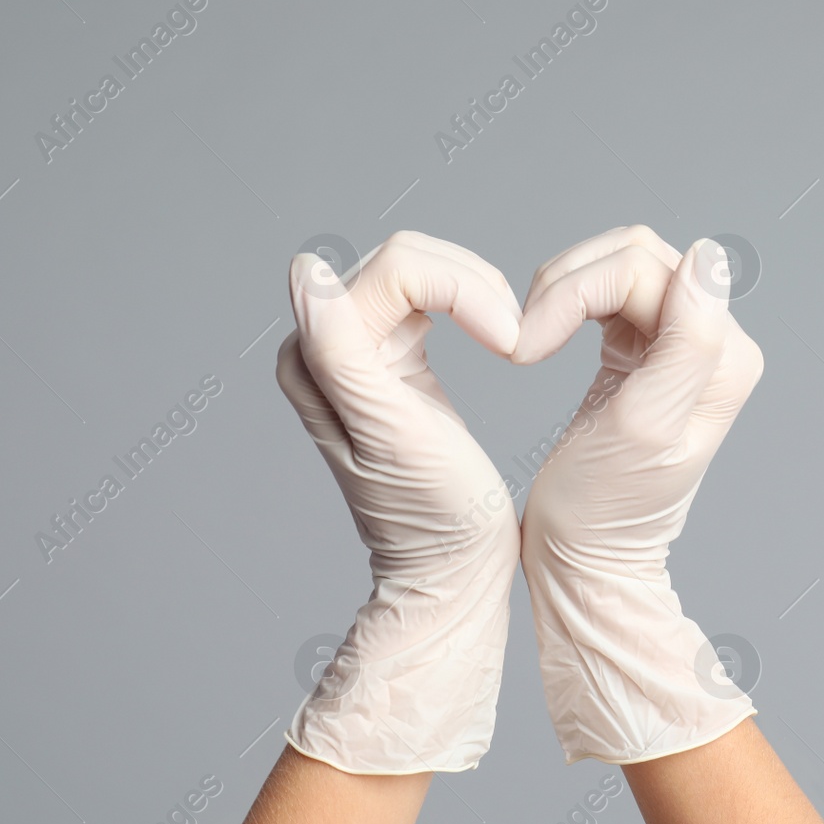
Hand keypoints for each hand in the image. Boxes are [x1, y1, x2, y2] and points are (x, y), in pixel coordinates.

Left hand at [276, 231, 521, 773]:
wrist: (452, 565)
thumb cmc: (431, 513)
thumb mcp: (388, 431)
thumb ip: (338, 350)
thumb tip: (308, 268)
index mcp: (315, 356)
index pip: (394, 267)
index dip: (462, 286)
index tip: (509, 338)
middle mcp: (325, 343)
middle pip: (405, 258)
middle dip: (471, 283)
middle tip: (515, 335)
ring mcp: (360, 347)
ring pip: (422, 269)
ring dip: (477, 291)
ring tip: (511, 337)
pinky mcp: (396, 356)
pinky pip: (430, 294)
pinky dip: (472, 302)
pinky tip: (499, 335)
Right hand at [512, 226, 764, 763]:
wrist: (581, 559)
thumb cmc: (602, 510)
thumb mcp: (644, 427)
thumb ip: (687, 342)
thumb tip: (711, 257)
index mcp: (724, 356)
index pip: (646, 267)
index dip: (574, 291)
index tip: (525, 348)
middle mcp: (711, 343)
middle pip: (632, 256)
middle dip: (564, 285)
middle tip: (521, 344)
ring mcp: (674, 344)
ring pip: (614, 266)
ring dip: (560, 292)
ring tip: (527, 344)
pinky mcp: (637, 349)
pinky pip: (604, 291)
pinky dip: (564, 304)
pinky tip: (543, 339)